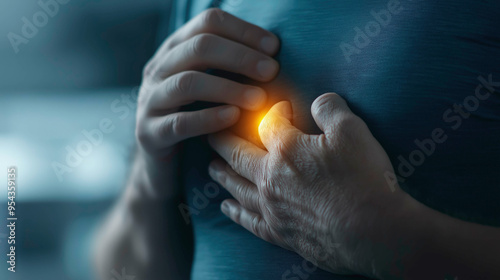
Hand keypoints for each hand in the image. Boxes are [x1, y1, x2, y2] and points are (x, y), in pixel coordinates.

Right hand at [134, 9, 279, 196]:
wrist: (163, 164)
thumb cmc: (197, 117)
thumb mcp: (210, 85)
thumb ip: (231, 67)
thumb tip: (274, 56)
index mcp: (175, 50)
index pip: (208, 23)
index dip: (243, 31)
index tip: (274, 48)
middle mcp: (158, 69)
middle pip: (198, 47)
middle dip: (240, 56)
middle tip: (271, 71)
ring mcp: (150, 100)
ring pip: (187, 83)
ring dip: (228, 88)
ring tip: (258, 99)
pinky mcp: (150, 133)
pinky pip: (180, 123)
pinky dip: (209, 118)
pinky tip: (233, 118)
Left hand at [208, 93, 407, 276]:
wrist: (373, 233)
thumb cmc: (363, 179)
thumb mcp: (353, 131)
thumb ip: (330, 109)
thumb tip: (319, 101)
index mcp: (286, 150)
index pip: (268, 123)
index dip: (273, 112)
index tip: (280, 109)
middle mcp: (271, 178)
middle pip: (237, 154)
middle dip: (223, 141)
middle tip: (211, 134)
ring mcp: (272, 207)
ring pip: (237, 186)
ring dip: (222, 174)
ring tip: (211, 167)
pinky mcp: (280, 232)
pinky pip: (249, 220)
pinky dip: (235, 212)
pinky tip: (226, 207)